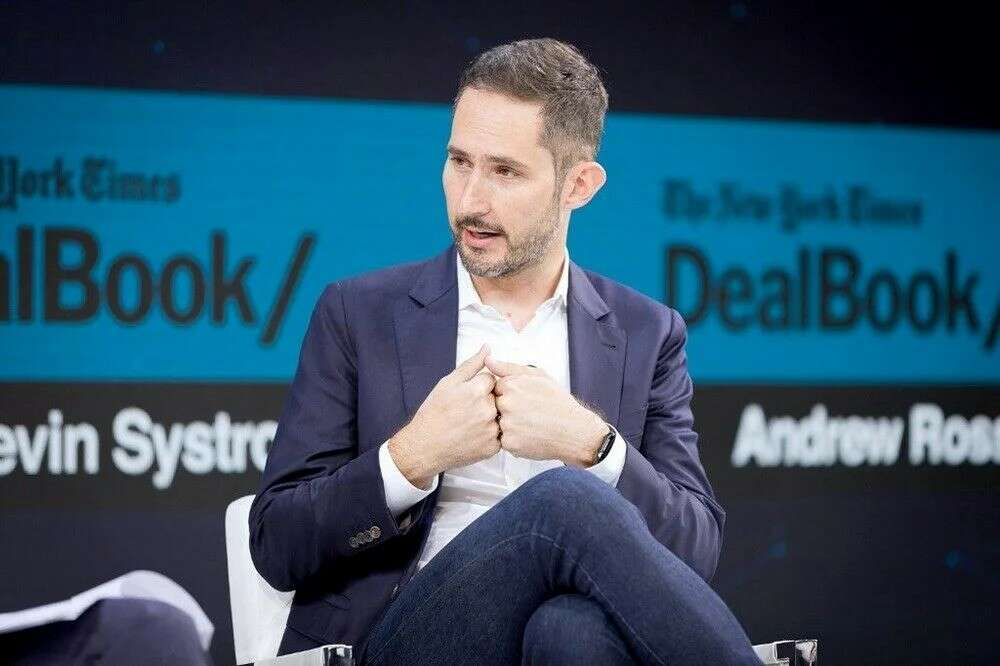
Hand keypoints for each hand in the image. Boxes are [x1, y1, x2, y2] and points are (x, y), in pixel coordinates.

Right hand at [388, 344, 500, 487]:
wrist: (424, 447)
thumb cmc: (433, 413)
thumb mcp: (448, 383)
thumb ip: (472, 364)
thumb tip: (488, 348)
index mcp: (477, 390)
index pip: (491, 379)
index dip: (478, 386)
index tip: (466, 397)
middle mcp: (487, 410)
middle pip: (497, 397)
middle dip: (486, 401)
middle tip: (467, 412)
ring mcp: (491, 430)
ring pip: (500, 416)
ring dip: (490, 418)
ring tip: (470, 424)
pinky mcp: (493, 447)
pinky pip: (500, 435)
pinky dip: (490, 435)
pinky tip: (474, 435)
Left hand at [485, 356, 606, 466]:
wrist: (575, 431)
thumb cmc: (558, 403)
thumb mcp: (538, 376)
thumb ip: (509, 368)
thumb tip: (487, 360)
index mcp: (511, 385)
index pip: (495, 389)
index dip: (509, 395)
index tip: (523, 400)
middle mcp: (506, 404)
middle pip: (494, 407)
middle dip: (508, 411)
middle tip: (528, 414)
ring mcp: (507, 424)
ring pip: (498, 424)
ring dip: (510, 426)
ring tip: (531, 425)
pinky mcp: (510, 443)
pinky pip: (504, 441)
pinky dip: (515, 440)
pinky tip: (530, 436)